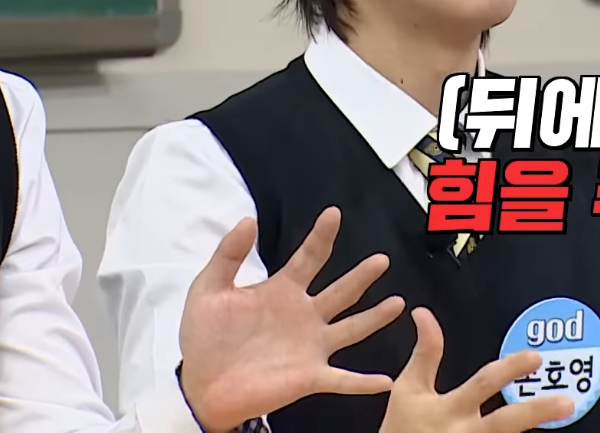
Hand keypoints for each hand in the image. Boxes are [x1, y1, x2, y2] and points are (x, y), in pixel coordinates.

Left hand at [177, 206, 406, 431]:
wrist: (200, 385)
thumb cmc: (204, 339)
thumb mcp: (209, 289)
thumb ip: (228, 255)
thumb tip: (248, 220)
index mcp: (281, 291)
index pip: (309, 257)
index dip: (321, 236)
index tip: (334, 214)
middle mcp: (303, 316)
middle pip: (341, 291)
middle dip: (361, 275)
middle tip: (382, 259)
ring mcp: (310, 346)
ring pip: (351, 328)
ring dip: (375, 317)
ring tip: (398, 304)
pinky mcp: (309, 376)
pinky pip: (342, 379)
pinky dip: (364, 382)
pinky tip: (386, 380)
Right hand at [380, 307, 573, 432]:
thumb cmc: (401, 429)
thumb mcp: (409, 389)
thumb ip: (425, 352)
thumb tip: (425, 315)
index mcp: (449, 409)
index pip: (483, 385)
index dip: (509, 370)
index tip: (534, 358)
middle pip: (505, 422)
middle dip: (535, 411)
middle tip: (566, 402)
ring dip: (537, 425)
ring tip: (563, 413)